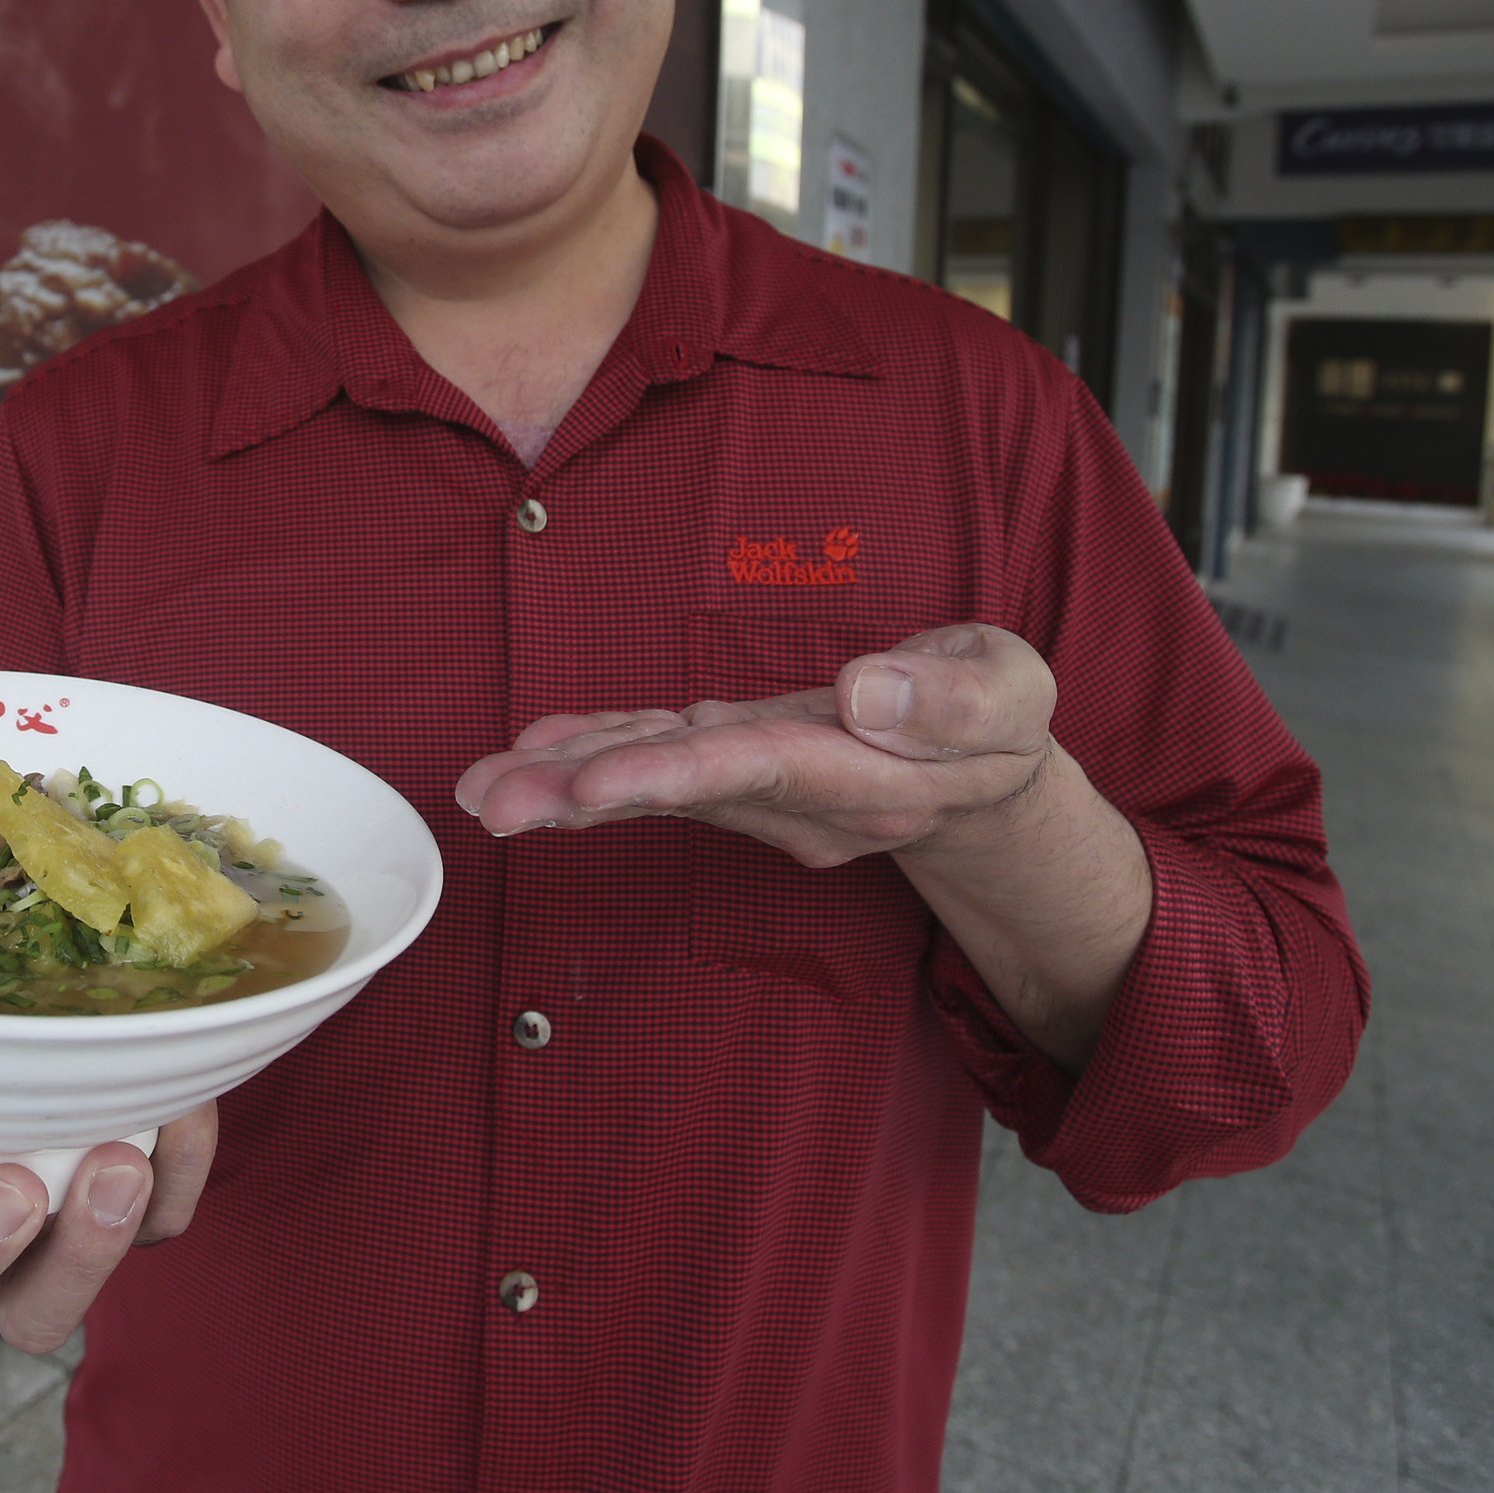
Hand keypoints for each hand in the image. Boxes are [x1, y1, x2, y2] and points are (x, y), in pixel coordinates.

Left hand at [452, 622, 1060, 867]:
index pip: (755, 772)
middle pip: (677, 791)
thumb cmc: (999, 721)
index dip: (672, 776)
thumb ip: (956, 698)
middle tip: (488, 802)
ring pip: (652, 779)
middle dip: (580, 795)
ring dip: (563, 781)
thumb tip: (868, 692)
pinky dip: (593, 750)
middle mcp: (794, 798)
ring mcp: (759, 787)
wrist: (989, 771)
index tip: (596, 785)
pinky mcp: (738, 762)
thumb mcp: (1015, 695)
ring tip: (478, 787)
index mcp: (864, 781)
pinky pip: (656, 758)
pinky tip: (534, 746)